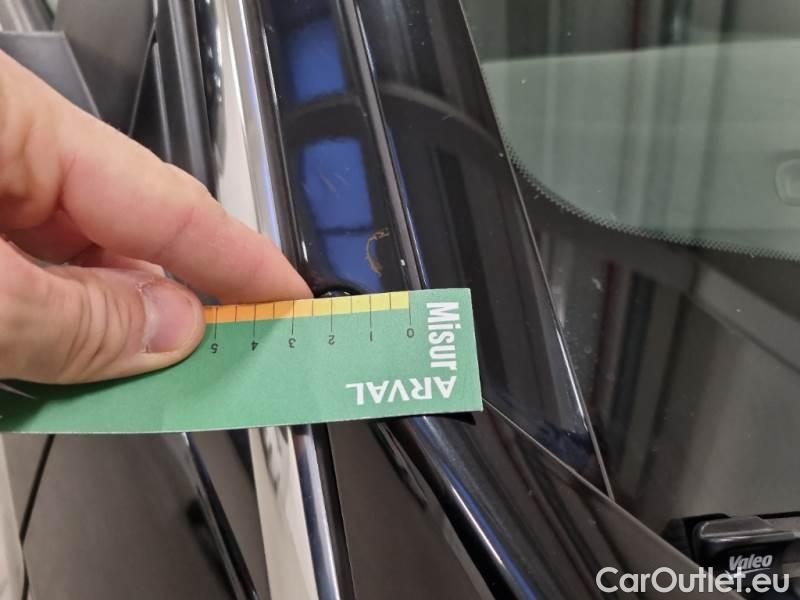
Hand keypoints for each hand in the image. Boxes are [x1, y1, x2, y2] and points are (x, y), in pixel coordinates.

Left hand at [0, 52, 309, 383]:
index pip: (167, 196)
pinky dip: (52, 324)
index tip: (292, 301)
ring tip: (140, 383)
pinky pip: (28, 272)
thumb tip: (174, 329)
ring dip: (107, 327)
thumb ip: (78, 319)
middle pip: (124, 227)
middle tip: (226, 366)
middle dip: (172, 307)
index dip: (241, 260)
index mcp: (8, 114)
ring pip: (73, 257)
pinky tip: (68, 362)